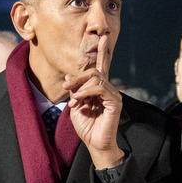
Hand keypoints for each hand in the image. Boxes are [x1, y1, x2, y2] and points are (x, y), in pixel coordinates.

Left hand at [63, 35, 125, 168]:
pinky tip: (80, 100)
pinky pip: (100, 88)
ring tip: (74, 99)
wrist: (95, 144)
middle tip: (66, 87)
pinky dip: (87, 92)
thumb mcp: (75, 106)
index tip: (103, 38)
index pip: (101, 67)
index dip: (103, 52)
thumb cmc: (86, 127)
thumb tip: (70, 78)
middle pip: (94, 71)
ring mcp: (113, 95)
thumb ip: (74, 91)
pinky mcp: (115, 102)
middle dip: (78, 76)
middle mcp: (108, 89)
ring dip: (81, 86)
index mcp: (99, 89)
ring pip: (96, 78)